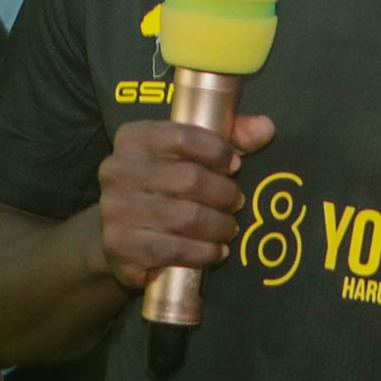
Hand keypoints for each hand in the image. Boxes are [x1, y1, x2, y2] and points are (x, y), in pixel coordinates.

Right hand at [94, 113, 273, 292]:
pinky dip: (204, 252)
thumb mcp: (189, 155)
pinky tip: (215, 250)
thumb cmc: (162, 187)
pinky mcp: (120, 244)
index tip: (234, 165)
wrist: (119, 235)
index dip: (217, 151)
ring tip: (229, 228)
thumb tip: (265, 128)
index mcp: (132, 138)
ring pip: (186, 217)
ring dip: (219, 226)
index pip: (182, 137)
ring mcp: (115, 208)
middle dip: (224, 193)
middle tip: (236, 202)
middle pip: (190, 179)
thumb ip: (229, 137)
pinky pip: (175, 249)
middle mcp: (117, 169)